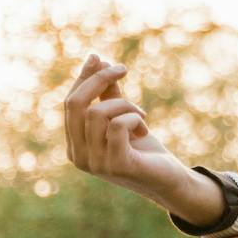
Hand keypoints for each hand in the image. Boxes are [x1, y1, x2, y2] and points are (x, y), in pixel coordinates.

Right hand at [63, 52, 191, 209]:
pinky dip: (134, 118)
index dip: (84, 79)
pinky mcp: (116, 165)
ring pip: (97, 113)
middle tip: (123, 69)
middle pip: (75, 105)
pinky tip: (144, 129)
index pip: (70, 104)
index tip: (98, 58)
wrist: (168, 180)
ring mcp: (95, 163)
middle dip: (99, 79)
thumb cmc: (144, 148)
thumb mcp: (123, 116)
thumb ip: (108, 94)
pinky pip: (118, 126)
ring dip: (124, 105)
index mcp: (75, 145)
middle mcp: (78, 156)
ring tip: (140, 115)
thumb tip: (97, 61)